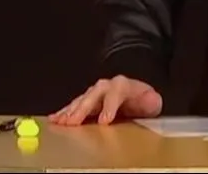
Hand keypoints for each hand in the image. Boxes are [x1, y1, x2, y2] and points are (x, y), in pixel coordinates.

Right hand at [48, 75, 162, 125]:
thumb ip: (151, 101)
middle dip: (82, 109)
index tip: (104, 120)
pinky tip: (55, 118)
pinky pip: (74, 105)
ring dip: (69, 111)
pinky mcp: (87, 100)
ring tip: (59, 121)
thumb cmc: (142, 98)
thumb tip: (150, 101)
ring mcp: (94, 92)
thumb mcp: (151, 100)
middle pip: (93, 96)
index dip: (109, 107)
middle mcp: (106, 86)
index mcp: (123, 85)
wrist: (135, 91)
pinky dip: (64, 112)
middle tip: (73, 122)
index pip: (116, 93)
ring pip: (81, 100)